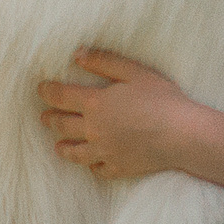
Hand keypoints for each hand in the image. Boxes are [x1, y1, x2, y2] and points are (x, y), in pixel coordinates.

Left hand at [37, 48, 192, 179]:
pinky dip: (92, 165)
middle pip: (62, 126)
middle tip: (44, 117)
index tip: (41, 89)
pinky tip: (92, 162)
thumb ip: (104, 62)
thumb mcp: (134, 72)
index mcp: (96, 104)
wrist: (182, 134)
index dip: (47, 91)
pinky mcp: (118, 167)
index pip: (61, 96)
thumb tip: (77, 55)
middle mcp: (94, 130)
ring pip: (74, 153)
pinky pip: (97, 169)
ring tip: (58, 145)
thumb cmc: (162, 99)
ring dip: (63, 147)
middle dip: (50, 119)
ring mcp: (105, 152)